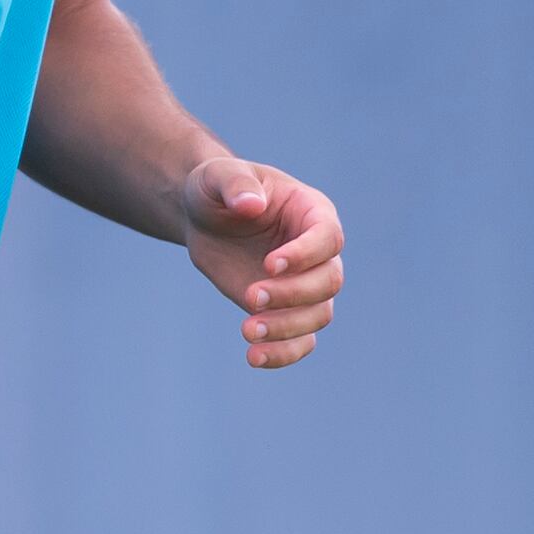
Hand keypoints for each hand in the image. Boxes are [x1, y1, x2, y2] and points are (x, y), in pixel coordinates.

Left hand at [183, 155, 343, 367]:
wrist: (205, 219)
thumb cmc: (217, 190)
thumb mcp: (218, 176)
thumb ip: (235, 184)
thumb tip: (250, 204)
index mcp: (311, 212)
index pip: (326, 237)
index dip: (304, 255)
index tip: (268, 265)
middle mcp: (318, 251)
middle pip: (329, 281)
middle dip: (293, 294)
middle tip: (250, 296)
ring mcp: (305, 283)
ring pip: (319, 314)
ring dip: (287, 328)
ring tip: (247, 330)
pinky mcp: (287, 310)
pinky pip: (301, 340)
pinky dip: (284, 353)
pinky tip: (254, 356)